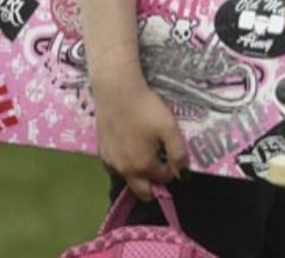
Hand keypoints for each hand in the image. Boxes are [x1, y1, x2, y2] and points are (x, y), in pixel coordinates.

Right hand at [93, 74, 187, 200]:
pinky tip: (127, 152)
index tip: (173, 158)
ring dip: (137, 176)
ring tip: (144, 156)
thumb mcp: (169, 129)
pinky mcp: (101, 151)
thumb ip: (178, 155)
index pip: (163, 179)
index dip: (172, 171)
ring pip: (127, 179)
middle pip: (142, 191)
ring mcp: (110, 162)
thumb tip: (183, 175)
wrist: (116, 92)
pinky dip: (123, 166)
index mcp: (144, 166)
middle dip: (154, 187)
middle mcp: (125, 170)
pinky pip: (114, 168)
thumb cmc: (146, 109)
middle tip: (160, 170)